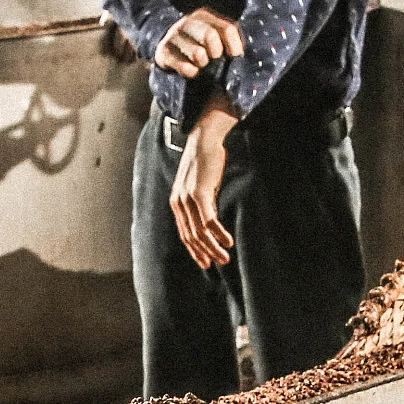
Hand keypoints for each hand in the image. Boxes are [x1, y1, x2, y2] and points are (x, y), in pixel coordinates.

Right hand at [154, 8, 243, 78]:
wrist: (167, 47)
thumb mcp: (213, 36)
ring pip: (197, 54)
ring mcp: (173, 35)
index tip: (234, 56)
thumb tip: (241, 55)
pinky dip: (191, 73)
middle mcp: (188, 22)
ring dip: (203, 64)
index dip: (235, 46)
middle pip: (210, 36)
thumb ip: (228, 40)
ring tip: (201, 65)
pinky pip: (184, 67)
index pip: (227, 29)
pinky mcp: (163, 51)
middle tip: (214, 58)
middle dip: (216, 53)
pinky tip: (191, 71)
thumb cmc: (198, 44)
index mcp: (204, 16)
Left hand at [170, 104, 239, 269]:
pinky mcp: (199, 194)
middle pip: (190, 236)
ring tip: (225, 257)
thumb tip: (209, 218)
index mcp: (176, 202)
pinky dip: (219, 233)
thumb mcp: (200, 184)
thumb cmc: (205, 160)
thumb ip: (201, 201)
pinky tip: (227, 241)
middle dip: (204, 253)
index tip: (206, 262)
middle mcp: (178, 203)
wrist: (203, 139)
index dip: (195, 250)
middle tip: (216, 264)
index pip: (184, 233)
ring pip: (199, 232)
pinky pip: (209, 221)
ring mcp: (187, 199)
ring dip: (213, 247)